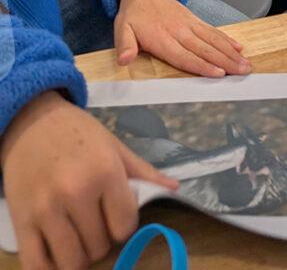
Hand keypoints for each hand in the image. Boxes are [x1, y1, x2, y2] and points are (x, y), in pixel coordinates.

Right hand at [0, 91, 177, 269]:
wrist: (32, 120)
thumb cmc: (78, 132)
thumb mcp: (114, 145)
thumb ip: (143, 171)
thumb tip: (175, 188)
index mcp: (105, 172)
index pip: (125, 227)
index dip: (123, 225)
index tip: (116, 215)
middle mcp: (77, 193)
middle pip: (99, 247)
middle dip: (101, 240)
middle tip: (94, 223)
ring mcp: (46, 210)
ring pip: (72, 262)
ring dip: (79, 255)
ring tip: (77, 236)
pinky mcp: (22, 222)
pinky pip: (37, 266)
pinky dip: (50, 267)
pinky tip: (56, 252)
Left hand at [115, 0, 249, 77]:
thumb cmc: (134, 15)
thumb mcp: (122, 29)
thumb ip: (124, 45)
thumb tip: (124, 60)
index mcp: (162, 38)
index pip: (184, 56)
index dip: (202, 65)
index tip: (219, 73)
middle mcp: (180, 31)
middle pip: (205, 49)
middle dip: (226, 61)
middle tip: (243, 71)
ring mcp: (190, 25)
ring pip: (214, 41)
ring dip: (231, 53)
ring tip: (246, 64)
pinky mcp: (195, 20)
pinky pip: (213, 31)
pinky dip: (227, 40)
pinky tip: (239, 48)